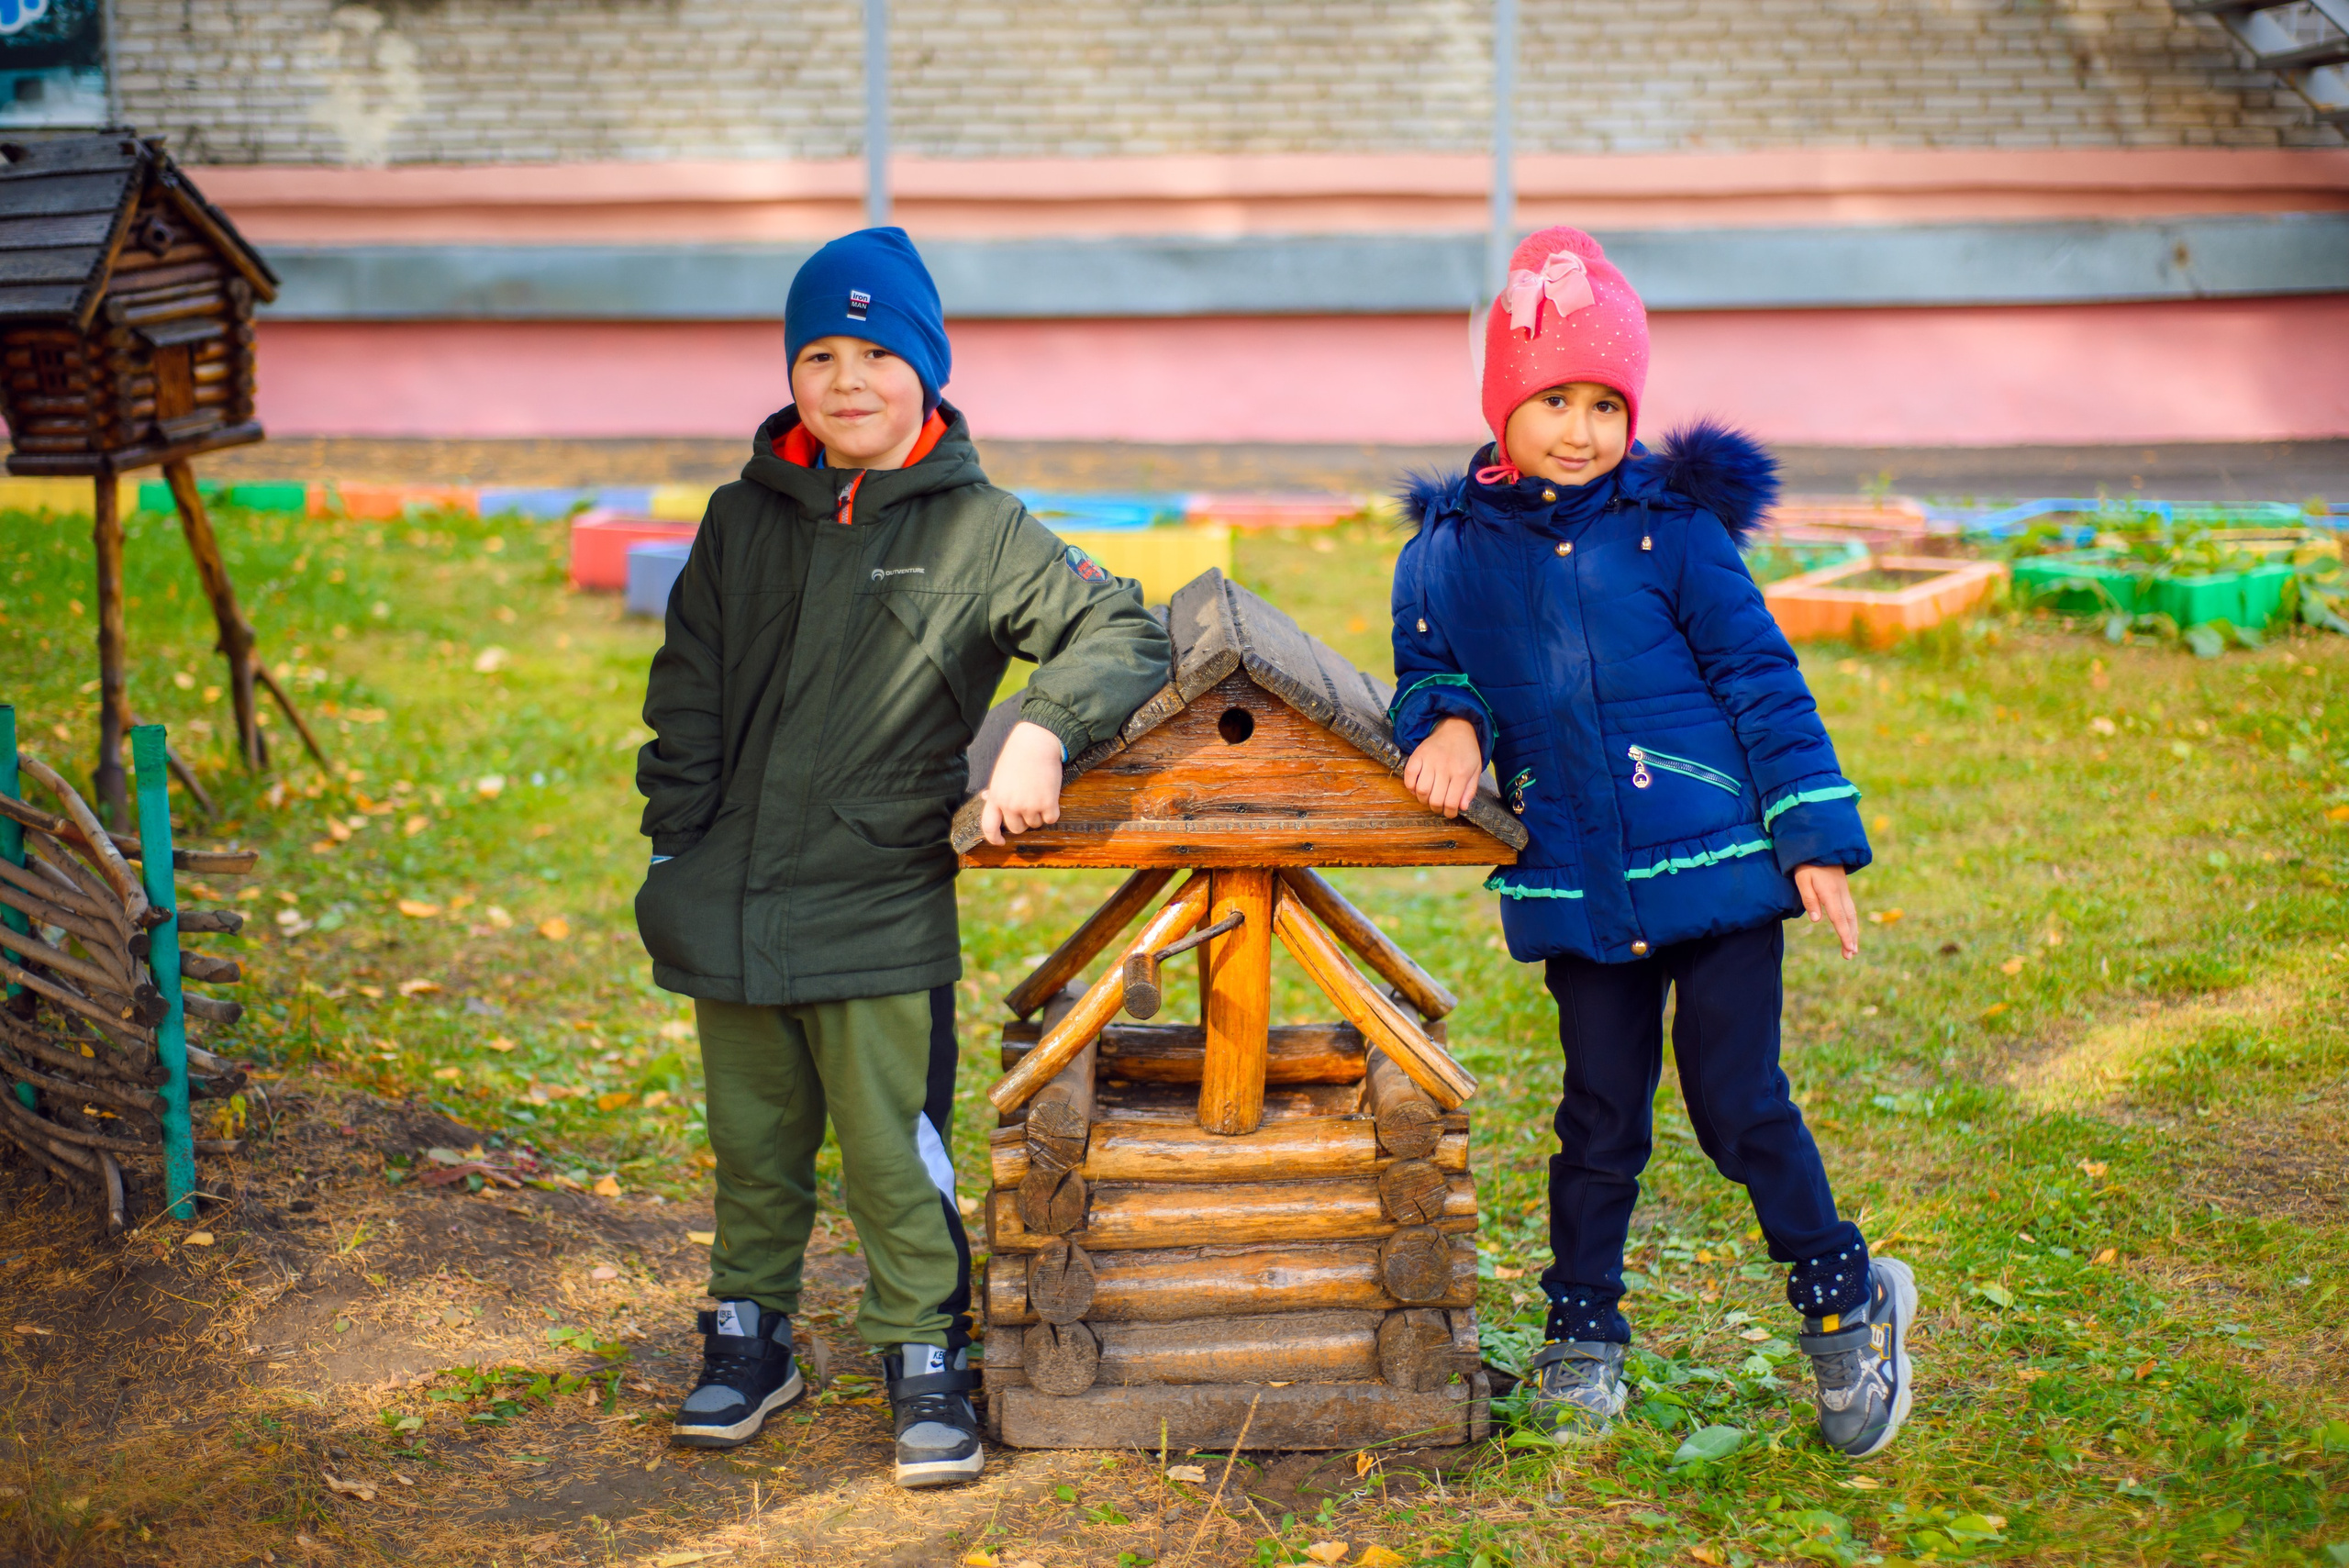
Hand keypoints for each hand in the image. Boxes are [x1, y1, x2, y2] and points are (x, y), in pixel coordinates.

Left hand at [980, 720, 1064, 845]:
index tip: (1001, 842)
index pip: (989, 826)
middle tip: (1030, 806)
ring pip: (1035, 824)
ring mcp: (1029, 806)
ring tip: (1039, 793)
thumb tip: (986, 798)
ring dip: (1039, 814)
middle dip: (1023, 821)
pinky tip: (1050, 796)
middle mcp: (1010, 805)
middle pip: (1017, 828)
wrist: (1037, 743)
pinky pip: (1051, 819)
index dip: (994, 838)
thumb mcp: (1000, 774)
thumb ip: (995, 791)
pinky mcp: (1047, 804)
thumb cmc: (1018, 755)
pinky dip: (1053, 811)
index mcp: (996, 797)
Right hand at [1402, 717, 1482, 818]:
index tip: (1449, 813)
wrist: (1455, 727)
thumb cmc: (1467, 751)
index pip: (1452, 802)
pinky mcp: (1418, 755)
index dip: (1449, 813)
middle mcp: (1445, 767)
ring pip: (1420, 790)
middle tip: (1438, 806)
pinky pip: (1409, 775)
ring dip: (1422, 799)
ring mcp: (1430, 760)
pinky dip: (1410, 786)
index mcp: (1461, 773)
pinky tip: (1417, 787)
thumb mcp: (1475, 770)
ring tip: (1427, 797)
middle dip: (1436, 808)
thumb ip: (1470, 790)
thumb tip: (1462, 807)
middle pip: (1434, 799)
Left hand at [1794, 863, 1858, 958]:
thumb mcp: (1802, 880)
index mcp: (1831, 893)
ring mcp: (1844, 891)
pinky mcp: (1843, 890)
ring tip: (1853, 949)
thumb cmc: (1807, 864)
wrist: (1820, 845)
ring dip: (1853, 932)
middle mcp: (1841, 894)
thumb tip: (1817, 920)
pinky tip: (1851, 930)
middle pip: (1849, 920)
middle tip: (1851, 955)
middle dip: (1851, 938)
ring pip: (1852, 915)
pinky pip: (1850, 909)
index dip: (1844, 935)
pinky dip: (1852, 923)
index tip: (1849, 949)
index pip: (1839, 919)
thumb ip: (1809, 899)